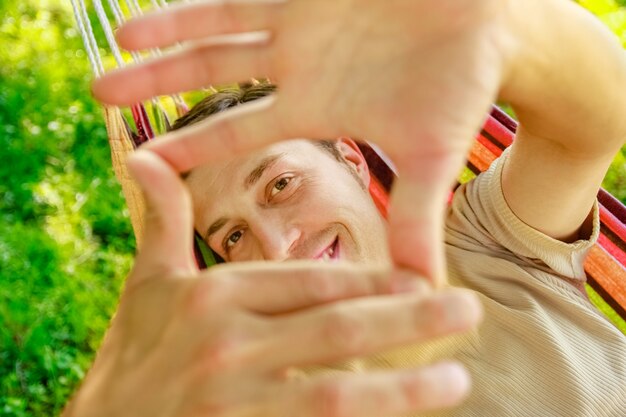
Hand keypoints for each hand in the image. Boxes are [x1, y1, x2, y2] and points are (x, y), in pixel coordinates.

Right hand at [63, 150, 481, 416]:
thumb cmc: (132, 358)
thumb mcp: (146, 285)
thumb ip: (161, 220)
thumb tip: (142, 156)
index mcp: (212, 297)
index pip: (308, 282)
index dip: (370, 281)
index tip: (419, 277)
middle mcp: (225, 345)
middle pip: (337, 329)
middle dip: (409, 320)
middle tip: (466, 310)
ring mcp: (234, 401)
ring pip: (339, 393)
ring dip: (405, 388)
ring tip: (458, 379)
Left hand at [92, 0, 514, 284]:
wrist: (492, 27)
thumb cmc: (461, 89)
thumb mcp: (429, 158)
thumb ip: (414, 219)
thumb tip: (419, 295)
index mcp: (315, 107)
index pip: (236, 130)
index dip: (189, 146)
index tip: (143, 162)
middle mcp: (298, 64)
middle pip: (209, 75)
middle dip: (155, 83)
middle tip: (97, 94)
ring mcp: (303, 19)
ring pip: (218, 24)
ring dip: (168, 30)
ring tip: (120, 39)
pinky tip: (160, 2)